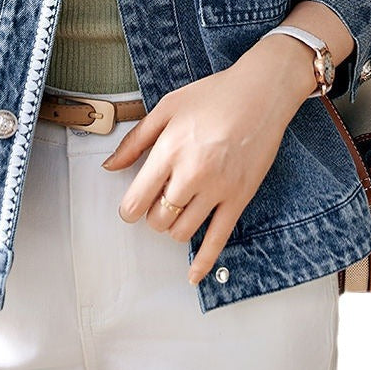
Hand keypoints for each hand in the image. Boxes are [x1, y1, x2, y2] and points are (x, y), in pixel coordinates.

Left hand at [100, 40, 319, 285]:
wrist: (261, 93)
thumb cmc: (214, 95)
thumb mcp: (167, 107)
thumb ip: (136, 140)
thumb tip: (110, 166)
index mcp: (170, 150)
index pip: (136, 200)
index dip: (129, 209)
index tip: (131, 207)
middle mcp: (192, 174)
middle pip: (158, 219)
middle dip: (152, 215)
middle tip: (158, 200)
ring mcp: (217, 189)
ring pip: (182, 231)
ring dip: (173, 228)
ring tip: (177, 210)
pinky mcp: (239, 198)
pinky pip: (218, 239)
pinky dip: (204, 262)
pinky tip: (193, 275)